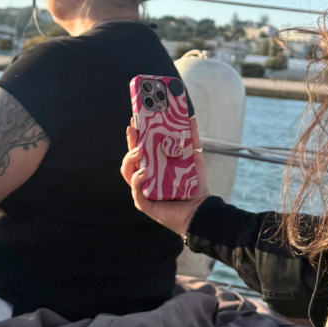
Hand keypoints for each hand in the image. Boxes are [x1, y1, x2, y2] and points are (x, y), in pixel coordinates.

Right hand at [120, 117, 208, 238]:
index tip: (134, 119)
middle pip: (130, 158)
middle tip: (132, 130)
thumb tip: (191, 117)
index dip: (136, 135)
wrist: (200, 209)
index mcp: (153, 165)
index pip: (140, 147)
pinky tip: (144, 172)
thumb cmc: (194, 184)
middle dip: (129, 143)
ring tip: (139, 152)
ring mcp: (142, 189)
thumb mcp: (194, 158)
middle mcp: (145, 176)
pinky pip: (135, 191)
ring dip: (130, 160)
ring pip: (128, 172)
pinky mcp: (144, 203)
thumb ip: (192, 138)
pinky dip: (137, 180)